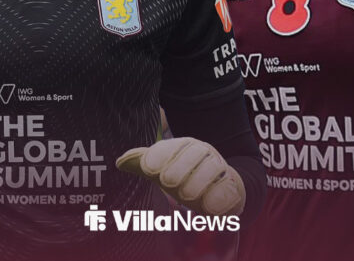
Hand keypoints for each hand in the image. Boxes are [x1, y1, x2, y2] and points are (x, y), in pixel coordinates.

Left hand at [116, 137, 244, 215]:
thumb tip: (120, 161)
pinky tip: (210, 208)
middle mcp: (203, 153)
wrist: (219, 187)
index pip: (172, 146)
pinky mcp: (233, 186)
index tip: (147, 169)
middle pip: (194, 152)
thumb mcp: (161, 170)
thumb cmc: (184, 176)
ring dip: (199, 181)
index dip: (159, 155)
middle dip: (180, 167)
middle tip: (168, 182)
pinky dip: (220, 197)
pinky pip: (230, 188)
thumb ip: (141, 163)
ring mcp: (220, 168)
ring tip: (188, 196)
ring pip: (213, 168)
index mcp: (183, 146)